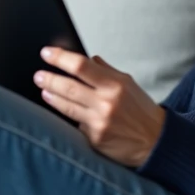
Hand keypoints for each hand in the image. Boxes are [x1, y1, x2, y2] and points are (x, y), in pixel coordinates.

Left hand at [34, 46, 165, 166]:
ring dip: (51, 96)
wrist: (156, 142)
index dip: (60, 58)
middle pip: (68, 86)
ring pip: (66, 106)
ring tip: (44, 90)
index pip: (81, 66)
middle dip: (49, 79)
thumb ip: (107, 71)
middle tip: (38, 75)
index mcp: (115, 84)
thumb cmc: (142, 111)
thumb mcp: (129, 84)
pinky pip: (75, 124)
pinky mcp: (94, 139)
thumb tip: (88, 59)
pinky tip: (61, 109)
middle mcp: (106, 103)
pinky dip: (68, 116)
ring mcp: (99, 122)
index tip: (46, 53)